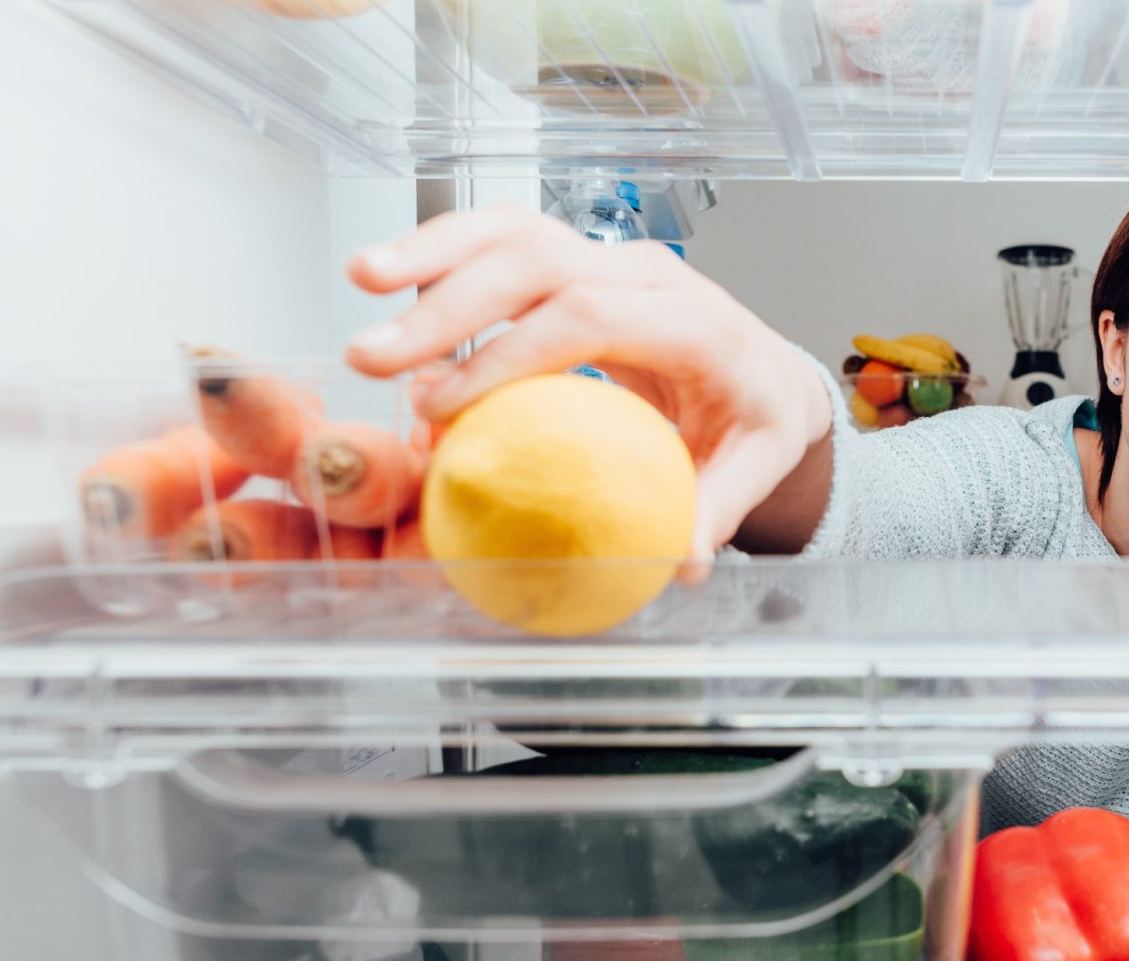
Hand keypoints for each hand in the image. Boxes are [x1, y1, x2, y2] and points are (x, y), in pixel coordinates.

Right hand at [344, 204, 832, 570]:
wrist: (766, 371)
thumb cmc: (755, 418)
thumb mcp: (755, 465)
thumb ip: (717, 508)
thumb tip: (681, 561)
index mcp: (695, 322)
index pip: (591, 317)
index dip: (511, 354)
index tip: (446, 405)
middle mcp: (650, 274)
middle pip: (540, 261)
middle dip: (449, 303)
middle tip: (376, 358)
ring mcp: (611, 259)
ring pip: (515, 230)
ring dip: (433, 251)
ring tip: (362, 280)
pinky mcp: (580, 261)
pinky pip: (507, 239)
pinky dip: (445, 249)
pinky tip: (388, 274)